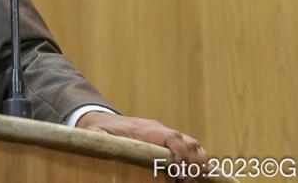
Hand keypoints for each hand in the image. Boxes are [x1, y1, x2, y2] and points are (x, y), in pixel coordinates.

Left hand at [76, 112, 206, 177]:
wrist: (105, 120)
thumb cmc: (102, 130)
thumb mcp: (98, 134)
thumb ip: (100, 139)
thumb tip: (99, 144)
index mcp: (146, 129)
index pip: (170, 137)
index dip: (180, 152)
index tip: (181, 171)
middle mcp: (160, 130)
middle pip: (188, 141)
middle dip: (195, 162)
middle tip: (188, 181)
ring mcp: (165, 135)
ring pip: (193, 144)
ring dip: (200, 162)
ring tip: (196, 178)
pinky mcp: (168, 141)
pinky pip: (189, 148)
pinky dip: (197, 160)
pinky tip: (198, 175)